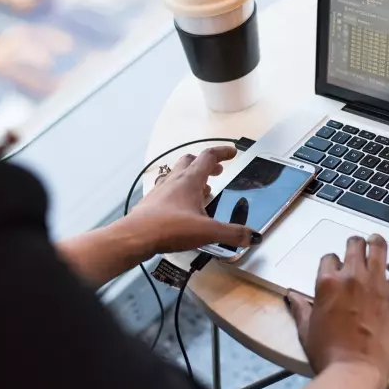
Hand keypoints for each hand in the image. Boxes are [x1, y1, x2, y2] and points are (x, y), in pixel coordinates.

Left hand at [128, 146, 260, 256]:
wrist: (136, 236)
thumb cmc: (170, 228)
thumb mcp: (208, 232)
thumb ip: (232, 233)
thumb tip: (252, 236)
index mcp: (190, 180)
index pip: (208, 157)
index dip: (222, 152)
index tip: (232, 152)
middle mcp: (174, 180)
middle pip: (190, 161)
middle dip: (206, 164)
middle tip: (217, 171)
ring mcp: (160, 190)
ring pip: (177, 174)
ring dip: (191, 177)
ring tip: (203, 190)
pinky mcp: (151, 203)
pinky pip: (167, 189)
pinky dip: (178, 192)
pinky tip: (182, 207)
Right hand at [288, 234, 388, 388]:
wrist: (355, 370)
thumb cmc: (327, 352)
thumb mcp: (305, 329)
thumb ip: (300, 308)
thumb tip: (292, 296)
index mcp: (326, 282)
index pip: (329, 258)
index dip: (332, 263)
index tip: (336, 270)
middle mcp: (351, 277)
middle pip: (354, 245)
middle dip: (354, 245)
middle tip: (357, 248)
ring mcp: (375, 284)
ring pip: (378, 249)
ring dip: (376, 243)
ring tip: (376, 242)